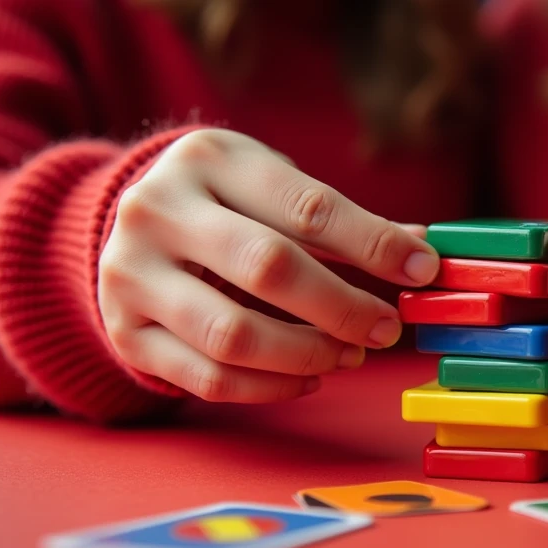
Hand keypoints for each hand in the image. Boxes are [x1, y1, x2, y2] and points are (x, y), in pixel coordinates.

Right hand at [98, 129, 439, 401]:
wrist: (129, 225)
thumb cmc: (227, 204)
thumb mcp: (274, 187)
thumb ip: (342, 220)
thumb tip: (422, 251)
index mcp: (209, 159)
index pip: (306, 206)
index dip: (373, 243)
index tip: (422, 269)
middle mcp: (157, 211)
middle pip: (268, 267)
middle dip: (343, 306)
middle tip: (387, 328)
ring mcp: (130, 274)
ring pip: (234, 334)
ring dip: (309, 354)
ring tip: (351, 356)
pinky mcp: (125, 333)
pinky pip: (208, 378)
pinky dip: (271, 387)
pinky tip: (310, 378)